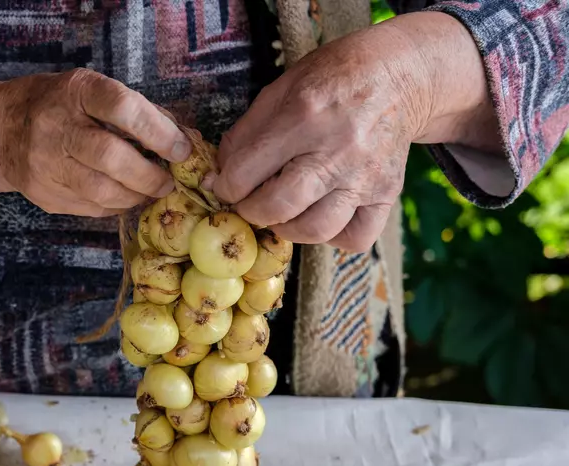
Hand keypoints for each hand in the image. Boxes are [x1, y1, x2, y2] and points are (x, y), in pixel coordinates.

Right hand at [0, 68, 191, 216]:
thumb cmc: (57, 105)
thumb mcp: (89, 91)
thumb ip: (132, 111)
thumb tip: (180, 139)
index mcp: (76, 92)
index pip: (122, 108)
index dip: (158, 131)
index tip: (180, 149)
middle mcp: (57, 126)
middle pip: (111, 157)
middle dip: (149, 176)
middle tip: (168, 181)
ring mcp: (46, 164)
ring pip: (101, 191)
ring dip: (136, 196)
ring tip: (150, 191)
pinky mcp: (44, 194)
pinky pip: (91, 207)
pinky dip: (116, 205)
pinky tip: (124, 196)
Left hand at [210, 13, 498, 251]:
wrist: (400, 75)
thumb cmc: (331, 80)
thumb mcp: (280, 89)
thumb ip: (245, 133)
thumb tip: (217, 177)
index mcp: (303, 116)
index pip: (245, 172)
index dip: (224, 186)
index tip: (224, 186)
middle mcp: (336, 149)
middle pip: (278, 206)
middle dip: (251, 212)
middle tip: (250, 202)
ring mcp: (365, 175)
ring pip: (316, 229)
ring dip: (287, 229)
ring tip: (283, 212)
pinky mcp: (387, 193)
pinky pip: (356, 238)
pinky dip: (333, 238)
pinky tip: (321, 217)